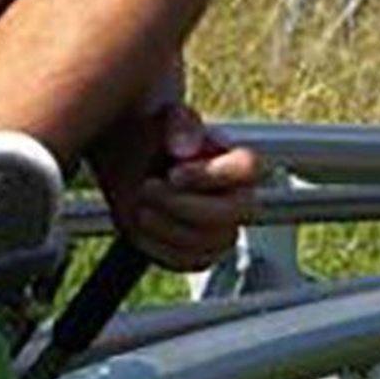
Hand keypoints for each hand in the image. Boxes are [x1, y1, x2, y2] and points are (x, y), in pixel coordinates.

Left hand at [95, 101, 258, 271]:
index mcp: (237, 163)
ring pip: (207, 243)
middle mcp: (237, 199)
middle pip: (230, 215)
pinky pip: (186, 261)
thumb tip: (185, 149)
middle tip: (147, 187)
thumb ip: (179, 124)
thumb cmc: (154, 135)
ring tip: (141, 202)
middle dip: (180, 204)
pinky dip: (156, 245)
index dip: (210, 175)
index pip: (250, 168)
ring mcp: (220, 231)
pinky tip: (141, 222)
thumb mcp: (162, 117)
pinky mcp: (197, 254)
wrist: (129, 162)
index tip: (174, 172)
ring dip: (164, 225)